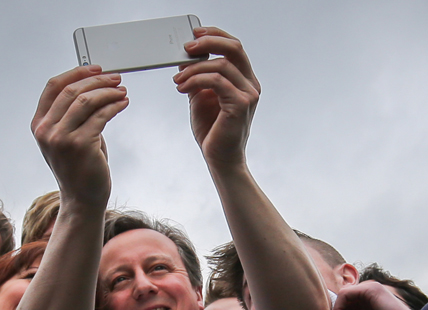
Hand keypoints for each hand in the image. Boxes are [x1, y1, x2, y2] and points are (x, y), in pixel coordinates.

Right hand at [31, 66, 128, 208]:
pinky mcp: (81, 145)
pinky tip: (122, 103)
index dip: (76, 73)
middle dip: (97, 80)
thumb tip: (93, 86)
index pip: (53, 87)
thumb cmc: (78, 167)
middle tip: (115, 79)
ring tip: (121, 91)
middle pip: (71, 90)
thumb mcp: (66, 137)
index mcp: (39, 125)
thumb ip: (71, 114)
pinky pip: (101, 116)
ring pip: (86, 101)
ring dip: (108, 92)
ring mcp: (61, 138)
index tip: (95, 69)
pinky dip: (114, 106)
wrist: (82, 199)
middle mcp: (46, 130)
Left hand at [173, 27, 259, 168]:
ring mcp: (248, 94)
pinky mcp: (241, 105)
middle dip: (208, 42)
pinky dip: (196, 80)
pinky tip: (183, 87)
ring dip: (194, 68)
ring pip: (221, 64)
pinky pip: (217, 81)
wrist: (220, 159)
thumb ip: (197, 77)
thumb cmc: (212, 130)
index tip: (194, 34)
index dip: (215, 35)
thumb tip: (185, 57)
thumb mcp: (200, 96)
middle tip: (187, 47)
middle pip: (234, 48)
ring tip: (178, 79)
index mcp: (244, 79)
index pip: (233, 47)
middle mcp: (250, 84)